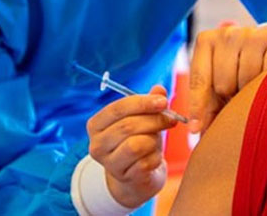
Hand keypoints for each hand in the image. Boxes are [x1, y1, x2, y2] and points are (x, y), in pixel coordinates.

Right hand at [86, 86, 177, 207]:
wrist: (137, 176)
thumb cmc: (138, 140)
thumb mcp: (142, 119)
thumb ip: (149, 103)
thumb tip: (159, 89)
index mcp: (96, 124)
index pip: (117, 109)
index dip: (142, 103)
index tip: (163, 101)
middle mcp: (97, 144)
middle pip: (128, 126)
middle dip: (154, 120)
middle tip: (171, 118)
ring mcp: (109, 164)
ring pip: (136, 145)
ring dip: (154, 139)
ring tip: (157, 139)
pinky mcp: (124, 177)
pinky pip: (146, 162)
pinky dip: (156, 157)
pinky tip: (155, 156)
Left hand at [188, 23, 266, 133]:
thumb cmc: (239, 67)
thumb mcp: (220, 80)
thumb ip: (208, 103)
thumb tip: (198, 131)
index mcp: (206, 42)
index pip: (199, 80)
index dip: (198, 107)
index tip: (195, 128)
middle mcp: (226, 34)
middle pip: (223, 84)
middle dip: (230, 95)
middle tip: (238, 90)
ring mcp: (250, 34)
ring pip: (246, 81)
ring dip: (250, 90)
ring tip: (253, 83)